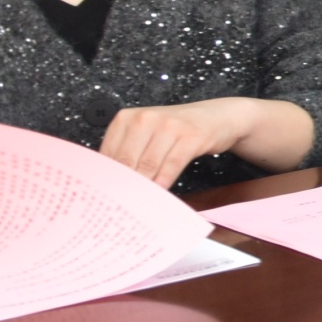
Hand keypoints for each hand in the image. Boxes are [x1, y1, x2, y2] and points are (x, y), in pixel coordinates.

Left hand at [97, 98, 272, 187]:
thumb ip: (128, 152)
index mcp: (127, 118)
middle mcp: (145, 118)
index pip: (108, 153)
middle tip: (121, 205)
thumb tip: (109, 183)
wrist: (217, 117)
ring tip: (140, 202)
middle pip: (126, 161)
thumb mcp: (147, 134)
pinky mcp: (191, 135)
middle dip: (124, 185)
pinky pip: (172, 164)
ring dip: (144, 187)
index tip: (105, 196)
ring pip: (148, 164)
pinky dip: (165, 181)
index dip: (106, 178)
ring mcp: (169, 125)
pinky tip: (161, 193)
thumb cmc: (177, 130)